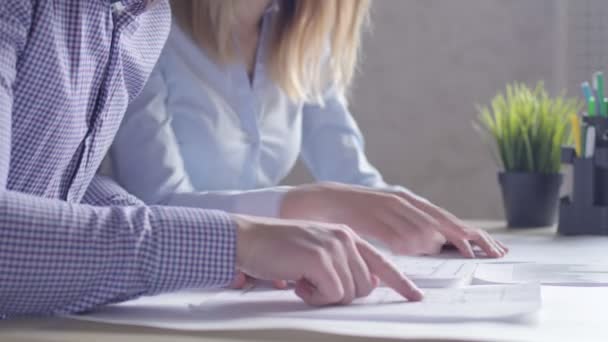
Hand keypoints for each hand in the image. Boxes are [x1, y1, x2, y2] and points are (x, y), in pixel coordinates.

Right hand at [233, 214, 423, 305]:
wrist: (249, 238)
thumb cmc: (278, 249)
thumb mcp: (316, 252)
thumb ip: (341, 264)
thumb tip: (364, 285)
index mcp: (346, 236)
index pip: (381, 262)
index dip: (400, 282)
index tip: (415, 297)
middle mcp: (345, 238)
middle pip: (365, 287)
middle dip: (340, 295)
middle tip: (313, 285)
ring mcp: (334, 246)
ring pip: (350, 293)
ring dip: (324, 296)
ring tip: (302, 279)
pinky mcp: (321, 258)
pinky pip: (333, 294)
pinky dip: (314, 296)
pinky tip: (297, 281)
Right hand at [280, 182, 507, 257]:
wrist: (317, 200)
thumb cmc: (352, 214)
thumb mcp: (383, 219)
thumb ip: (404, 229)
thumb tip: (427, 244)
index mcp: (405, 202)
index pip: (443, 218)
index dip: (469, 233)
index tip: (491, 247)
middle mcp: (399, 201)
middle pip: (440, 220)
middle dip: (468, 237)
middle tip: (491, 251)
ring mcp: (384, 206)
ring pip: (420, 224)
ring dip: (440, 241)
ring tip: (459, 249)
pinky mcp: (369, 213)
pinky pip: (393, 229)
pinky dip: (408, 239)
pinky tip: (418, 247)